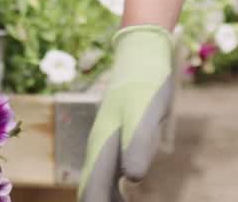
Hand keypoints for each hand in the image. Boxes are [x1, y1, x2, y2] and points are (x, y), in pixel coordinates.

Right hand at [78, 25, 174, 200]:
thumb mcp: (146, 111)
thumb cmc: (145, 81)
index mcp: (102, 146)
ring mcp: (106, 141)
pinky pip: (110, 171)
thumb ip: (138, 143)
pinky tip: (128, 193)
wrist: (142, 51)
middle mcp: (98, 148)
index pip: (91, 195)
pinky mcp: (117, 135)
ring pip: (100, 183)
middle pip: (92, 192)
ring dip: (108, 200)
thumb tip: (133, 179)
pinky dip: (115, 190)